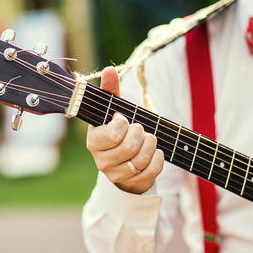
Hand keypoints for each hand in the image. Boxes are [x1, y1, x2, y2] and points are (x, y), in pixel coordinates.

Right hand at [86, 67, 163, 193]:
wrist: (126, 158)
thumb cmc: (120, 130)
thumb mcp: (115, 109)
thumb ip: (111, 90)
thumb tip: (109, 69)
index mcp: (94, 141)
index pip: (112, 135)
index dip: (123, 124)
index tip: (124, 120)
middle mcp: (101, 160)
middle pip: (130, 146)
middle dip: (141, 133)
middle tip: (140, 129)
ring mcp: (116, 175)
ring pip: (141, 159)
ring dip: (151, 144)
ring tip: (148, 139)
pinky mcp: (132, 183)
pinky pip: (152, 170)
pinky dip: (158, 157)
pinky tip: (155, 151)